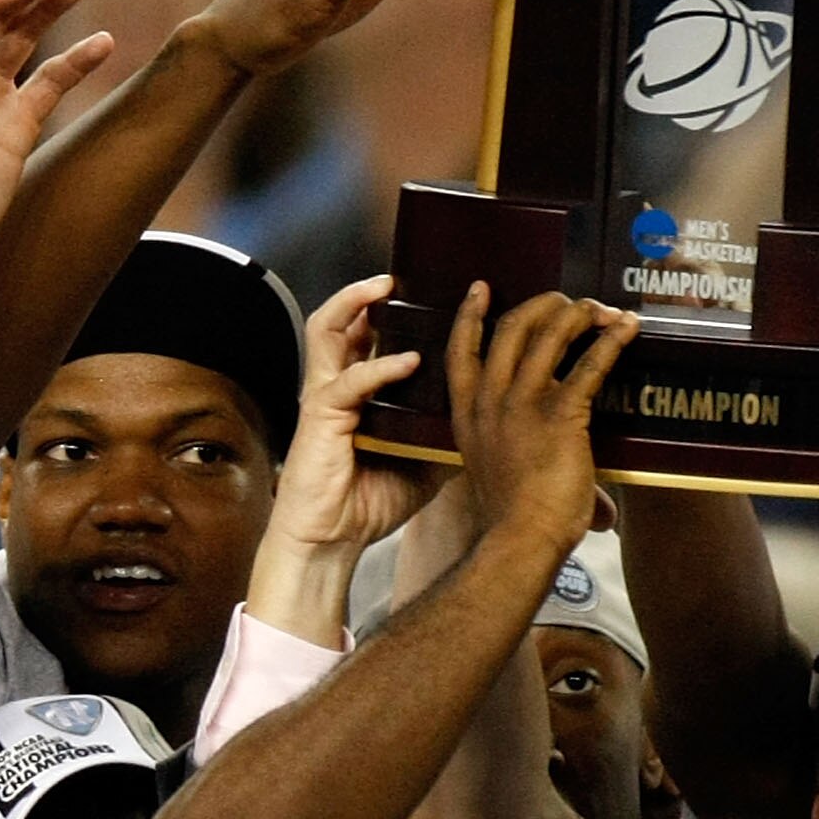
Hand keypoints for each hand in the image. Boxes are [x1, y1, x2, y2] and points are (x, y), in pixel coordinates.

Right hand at [244, 277, 433, 644]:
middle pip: (341, 319)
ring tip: (385, 288)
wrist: (331, 543)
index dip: (390, 310)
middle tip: (402, 275)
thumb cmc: (369, 503)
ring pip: (327, 331)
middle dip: (366, 291)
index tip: (427, 290)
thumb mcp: (424, 461)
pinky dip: (379, 367)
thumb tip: (497, 419)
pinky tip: (409, 361)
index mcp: (358, 391)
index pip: (368, 335)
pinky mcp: (320, 419)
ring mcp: (325, 398)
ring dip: (354, 304)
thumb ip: (448, 432)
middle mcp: (337, 385)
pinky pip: (348, 381)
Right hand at [447, 285, 637, 568]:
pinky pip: (589, 364)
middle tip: (565, 301)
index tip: (480, 288)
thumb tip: (604, 512)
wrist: (520, 540)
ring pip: (549, 335)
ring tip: (600, 310)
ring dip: (578, 314)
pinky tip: (628, 329)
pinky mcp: (559, 414)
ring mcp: (522, 404)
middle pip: (511, 328)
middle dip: (542, 305)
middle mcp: (490, 400)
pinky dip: (611, 341)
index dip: (470, 315)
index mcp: (468, 414)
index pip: (461, 351)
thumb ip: (531, 466)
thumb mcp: (500, 476)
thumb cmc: (513, 520)